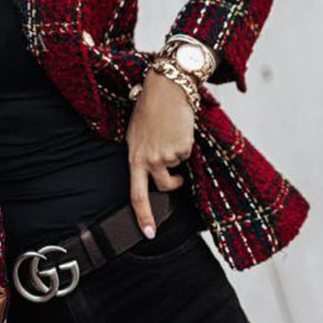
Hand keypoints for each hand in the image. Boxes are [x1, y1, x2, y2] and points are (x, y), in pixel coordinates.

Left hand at [125, 67, 195, 237]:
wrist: (165, 89)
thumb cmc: (149, 110)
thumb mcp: (136, 135)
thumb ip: (141, 156)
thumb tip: (151, 175)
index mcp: (134, 157)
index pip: (137, 194)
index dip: (144, 216)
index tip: (149, 234)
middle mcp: (149, 159)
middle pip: (165, 186)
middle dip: (175, 184)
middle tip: (178, 177)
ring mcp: (167, 154)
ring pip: (179, 167)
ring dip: (179, 155)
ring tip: (171, 134)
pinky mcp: (183, 147)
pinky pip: (188, 153)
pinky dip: (186, 143)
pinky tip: (179, 128)